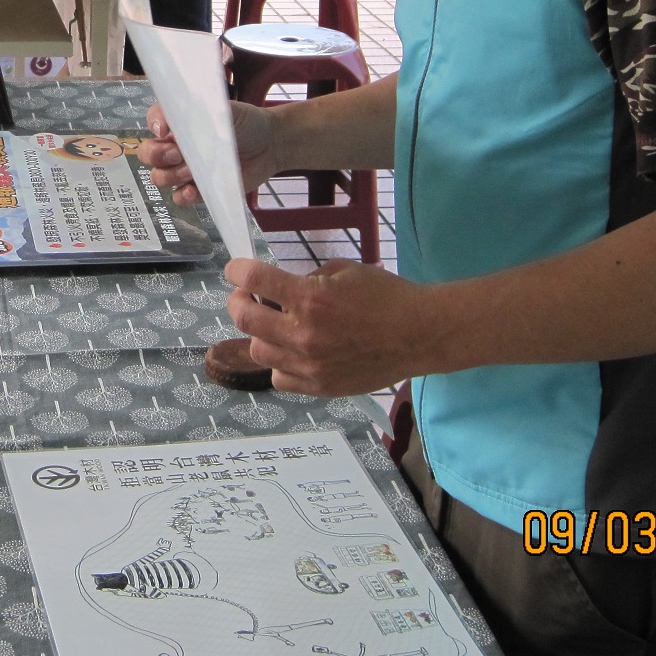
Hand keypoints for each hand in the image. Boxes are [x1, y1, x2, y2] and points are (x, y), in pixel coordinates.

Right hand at [143, 101, 277, 203]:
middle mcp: (177, 146)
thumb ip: (199, 113)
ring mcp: (185, 169)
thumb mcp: (224, 110)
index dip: (154, 125)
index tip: (165, 131)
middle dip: (156, 155)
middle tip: (176, 154)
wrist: (269, 144)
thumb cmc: (245, 122)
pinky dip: (182, 196)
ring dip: (169, 176)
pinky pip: (178, 197)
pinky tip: (192, 191)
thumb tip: (174, 121)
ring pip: (159, 177)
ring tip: (190, 172)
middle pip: (148, 153)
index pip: (153, 120)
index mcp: (179, 123)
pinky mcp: (198, 189)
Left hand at [224, 258, 433, 396]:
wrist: (420, 335)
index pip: (254, 279)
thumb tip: (279, 286)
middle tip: (246, 295)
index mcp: (310, 298)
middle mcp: (304, 334)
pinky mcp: (320, 387)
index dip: (237, 270)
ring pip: (257, 350)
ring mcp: (310, 365)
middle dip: (239, 300)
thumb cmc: (387, 296)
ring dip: (259, 333)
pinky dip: (279, 362)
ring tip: (274, 324)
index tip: (235, 269)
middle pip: (244, 317)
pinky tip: (292, 351)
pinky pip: (279, 377)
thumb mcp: (344, 271)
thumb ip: (307, 278)